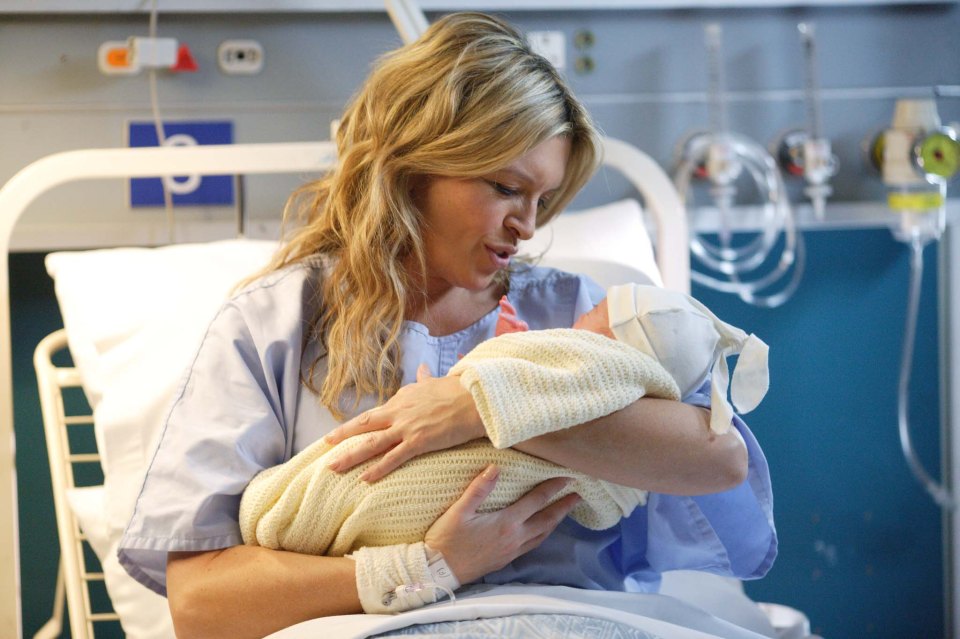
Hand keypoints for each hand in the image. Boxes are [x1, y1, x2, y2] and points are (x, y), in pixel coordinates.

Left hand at [324, 364, 484, 481]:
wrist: (475, 399)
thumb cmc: (458, 390)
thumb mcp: (435, 382)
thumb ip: (425, 378)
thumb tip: (422, 367)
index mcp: (403, 398)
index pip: (376, 413)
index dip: (359, 423)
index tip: (345, 431)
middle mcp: (399, 411)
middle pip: (364, 424)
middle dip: (343, 435)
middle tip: (326, 445)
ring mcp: (407, 427)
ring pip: (372, 443)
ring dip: (350, 456)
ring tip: (333, 467)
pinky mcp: (419, 441)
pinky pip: (393, 458)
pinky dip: (377, 469)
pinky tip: (364, 478)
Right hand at [424, 465, 580, 583]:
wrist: (439, 570)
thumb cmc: (447, 538)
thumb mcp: (459, 510)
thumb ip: (479, 489)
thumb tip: (496, 467)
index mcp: (506, 523)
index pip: (536, 501)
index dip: (553, 488)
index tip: (568, 477)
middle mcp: (514, 538)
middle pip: (547, 520)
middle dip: (564, 507)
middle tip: (578, 496)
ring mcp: (512, 551)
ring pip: (542, 535)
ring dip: (556, 522)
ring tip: (564, 512)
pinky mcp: (506, 559)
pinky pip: (532, 545)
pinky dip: (543, 534)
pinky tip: (541, 531)